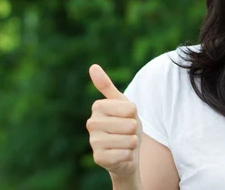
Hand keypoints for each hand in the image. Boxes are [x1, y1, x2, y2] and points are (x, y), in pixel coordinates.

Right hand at [87, 64, 141, 178]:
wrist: (126, 152)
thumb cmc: (125, 124)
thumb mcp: (122, 103)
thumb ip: (107, 85)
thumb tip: (92, 66)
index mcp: (97, 106)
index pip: (130, 108)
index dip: (134, 114)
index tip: (127, 117)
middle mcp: (91, 123)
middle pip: (130, 124)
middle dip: (134, 130)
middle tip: (126, 133)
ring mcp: (93, 142)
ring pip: (129, 140)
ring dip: (132, 143)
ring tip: (124, 143)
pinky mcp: (99, 159)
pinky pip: (125, 154)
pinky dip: (129, 155)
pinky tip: (121, 155)